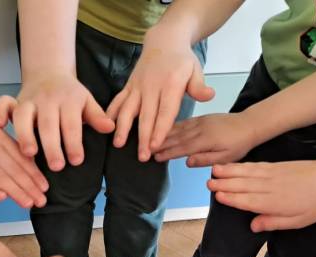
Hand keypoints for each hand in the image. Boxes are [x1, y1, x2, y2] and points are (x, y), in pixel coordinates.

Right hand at [0, 73, 114, 171]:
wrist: (50, 73)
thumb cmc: (71, 95)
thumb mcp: (87, 102)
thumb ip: (96, 116)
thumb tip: (110, 128)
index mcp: (68, 100)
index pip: (71, 123)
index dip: (73, 142)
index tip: (76, 160)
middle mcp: (47, 99)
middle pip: (48, 123)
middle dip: (52, 145)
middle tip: (57, 166)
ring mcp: (29, 100)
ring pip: (23, 116)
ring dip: (25, 134)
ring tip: (29, 154)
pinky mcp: (14, 101)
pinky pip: (3, 103)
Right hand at [0, 97, 47, 207]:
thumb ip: (9, 146)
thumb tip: (28, 165)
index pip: (22, 159)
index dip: (35, 175)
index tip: (45, 187)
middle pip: (13, 170)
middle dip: (29, 187)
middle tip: (41, 201)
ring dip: (15, 192)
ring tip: (27, 203)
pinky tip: (1, 197)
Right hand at [107, 34, 213, 161]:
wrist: (164, 41)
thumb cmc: (182, 61)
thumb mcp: (195, 69)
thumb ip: (199, 86)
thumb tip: (209, 96)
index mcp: (170, 84)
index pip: (165, 111)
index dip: (160, 129)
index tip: (155, 145)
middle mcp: (151, 86)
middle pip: (146, 116)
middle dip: (142, 137)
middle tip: (142, 156)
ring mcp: (138, 86)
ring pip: (127, 109)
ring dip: (122, 128)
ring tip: (118, 144)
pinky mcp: (128, 86)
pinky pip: (118, 100)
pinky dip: (110, 113)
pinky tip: (106, 127)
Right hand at [154, 112, 256, 165]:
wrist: (249, 125)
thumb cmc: (239, 144)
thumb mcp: (226, 157)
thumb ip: (206, 159)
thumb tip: (187, 161)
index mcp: (206, 140)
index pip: (182, 148)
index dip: (167, 153)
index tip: (156, 157)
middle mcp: (200, 129)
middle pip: (176, 137)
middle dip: (160, 143)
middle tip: (147, 149)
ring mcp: (200, 122)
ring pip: (178, 128)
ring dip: (164, 134)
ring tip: (151, 139)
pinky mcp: (202, 118)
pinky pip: (184, 122)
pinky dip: (173, 126)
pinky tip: (165, 128)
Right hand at [208, 159, 315, 231]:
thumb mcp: (298, 221)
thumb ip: (274, 222)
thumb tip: (253, 226)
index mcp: (275, 203)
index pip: (248, 201)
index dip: (231, 198)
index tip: (217, 197)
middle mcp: (271, 187)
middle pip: (243, 185)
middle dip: (224, 185)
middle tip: (208, 184)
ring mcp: (273, 174)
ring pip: (246, 173)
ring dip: (229, 172)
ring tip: (214, 171)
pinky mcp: (277, 166)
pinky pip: (255, 166)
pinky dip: (242, 165)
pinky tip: (233, 165)